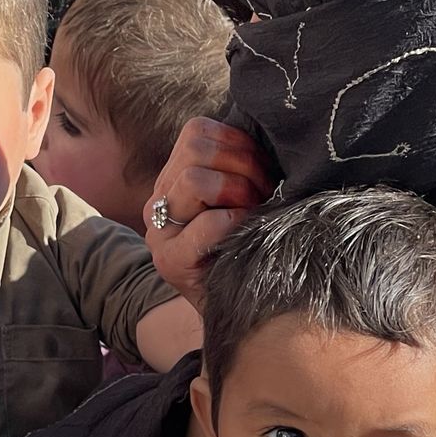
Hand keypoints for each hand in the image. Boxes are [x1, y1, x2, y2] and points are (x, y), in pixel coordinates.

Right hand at [145, 119, 273, 311]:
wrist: (241, 306)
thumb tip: (276, 133)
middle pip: (196, 149)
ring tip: (255, 212)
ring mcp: (160, 232)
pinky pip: (207, 224)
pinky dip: (235, 222)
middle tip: (265, 193)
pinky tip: (246, 233)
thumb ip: (242, 164)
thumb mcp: (243, 194)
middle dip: (244, 166)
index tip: (264, 170)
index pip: (198, 130)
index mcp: (174, 177)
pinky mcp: (170, 262)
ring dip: (238, 191)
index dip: (239, 143)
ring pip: (194, 179)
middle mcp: (159, 200)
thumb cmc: (249, 243)